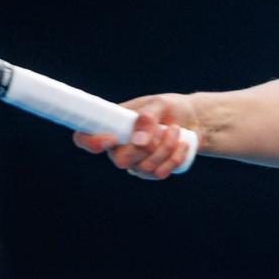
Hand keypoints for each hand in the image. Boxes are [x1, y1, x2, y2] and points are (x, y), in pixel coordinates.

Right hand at [72, 93, 199, 180]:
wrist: (194, 121)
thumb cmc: (170, 108)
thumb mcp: (159, 104)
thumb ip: (147, 118)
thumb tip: (137, 142)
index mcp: (111, 125)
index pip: (85, 138)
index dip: (91, 142)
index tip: (111, 139)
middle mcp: (118, 146)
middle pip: (119, 160)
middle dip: (146, 148)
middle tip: (164, 128)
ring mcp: (134, 161)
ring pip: (143, 168)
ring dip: (165, 149)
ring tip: (176, 130)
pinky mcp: (151, 171)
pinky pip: (158, 174)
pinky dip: (173, 159)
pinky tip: (182, 145)